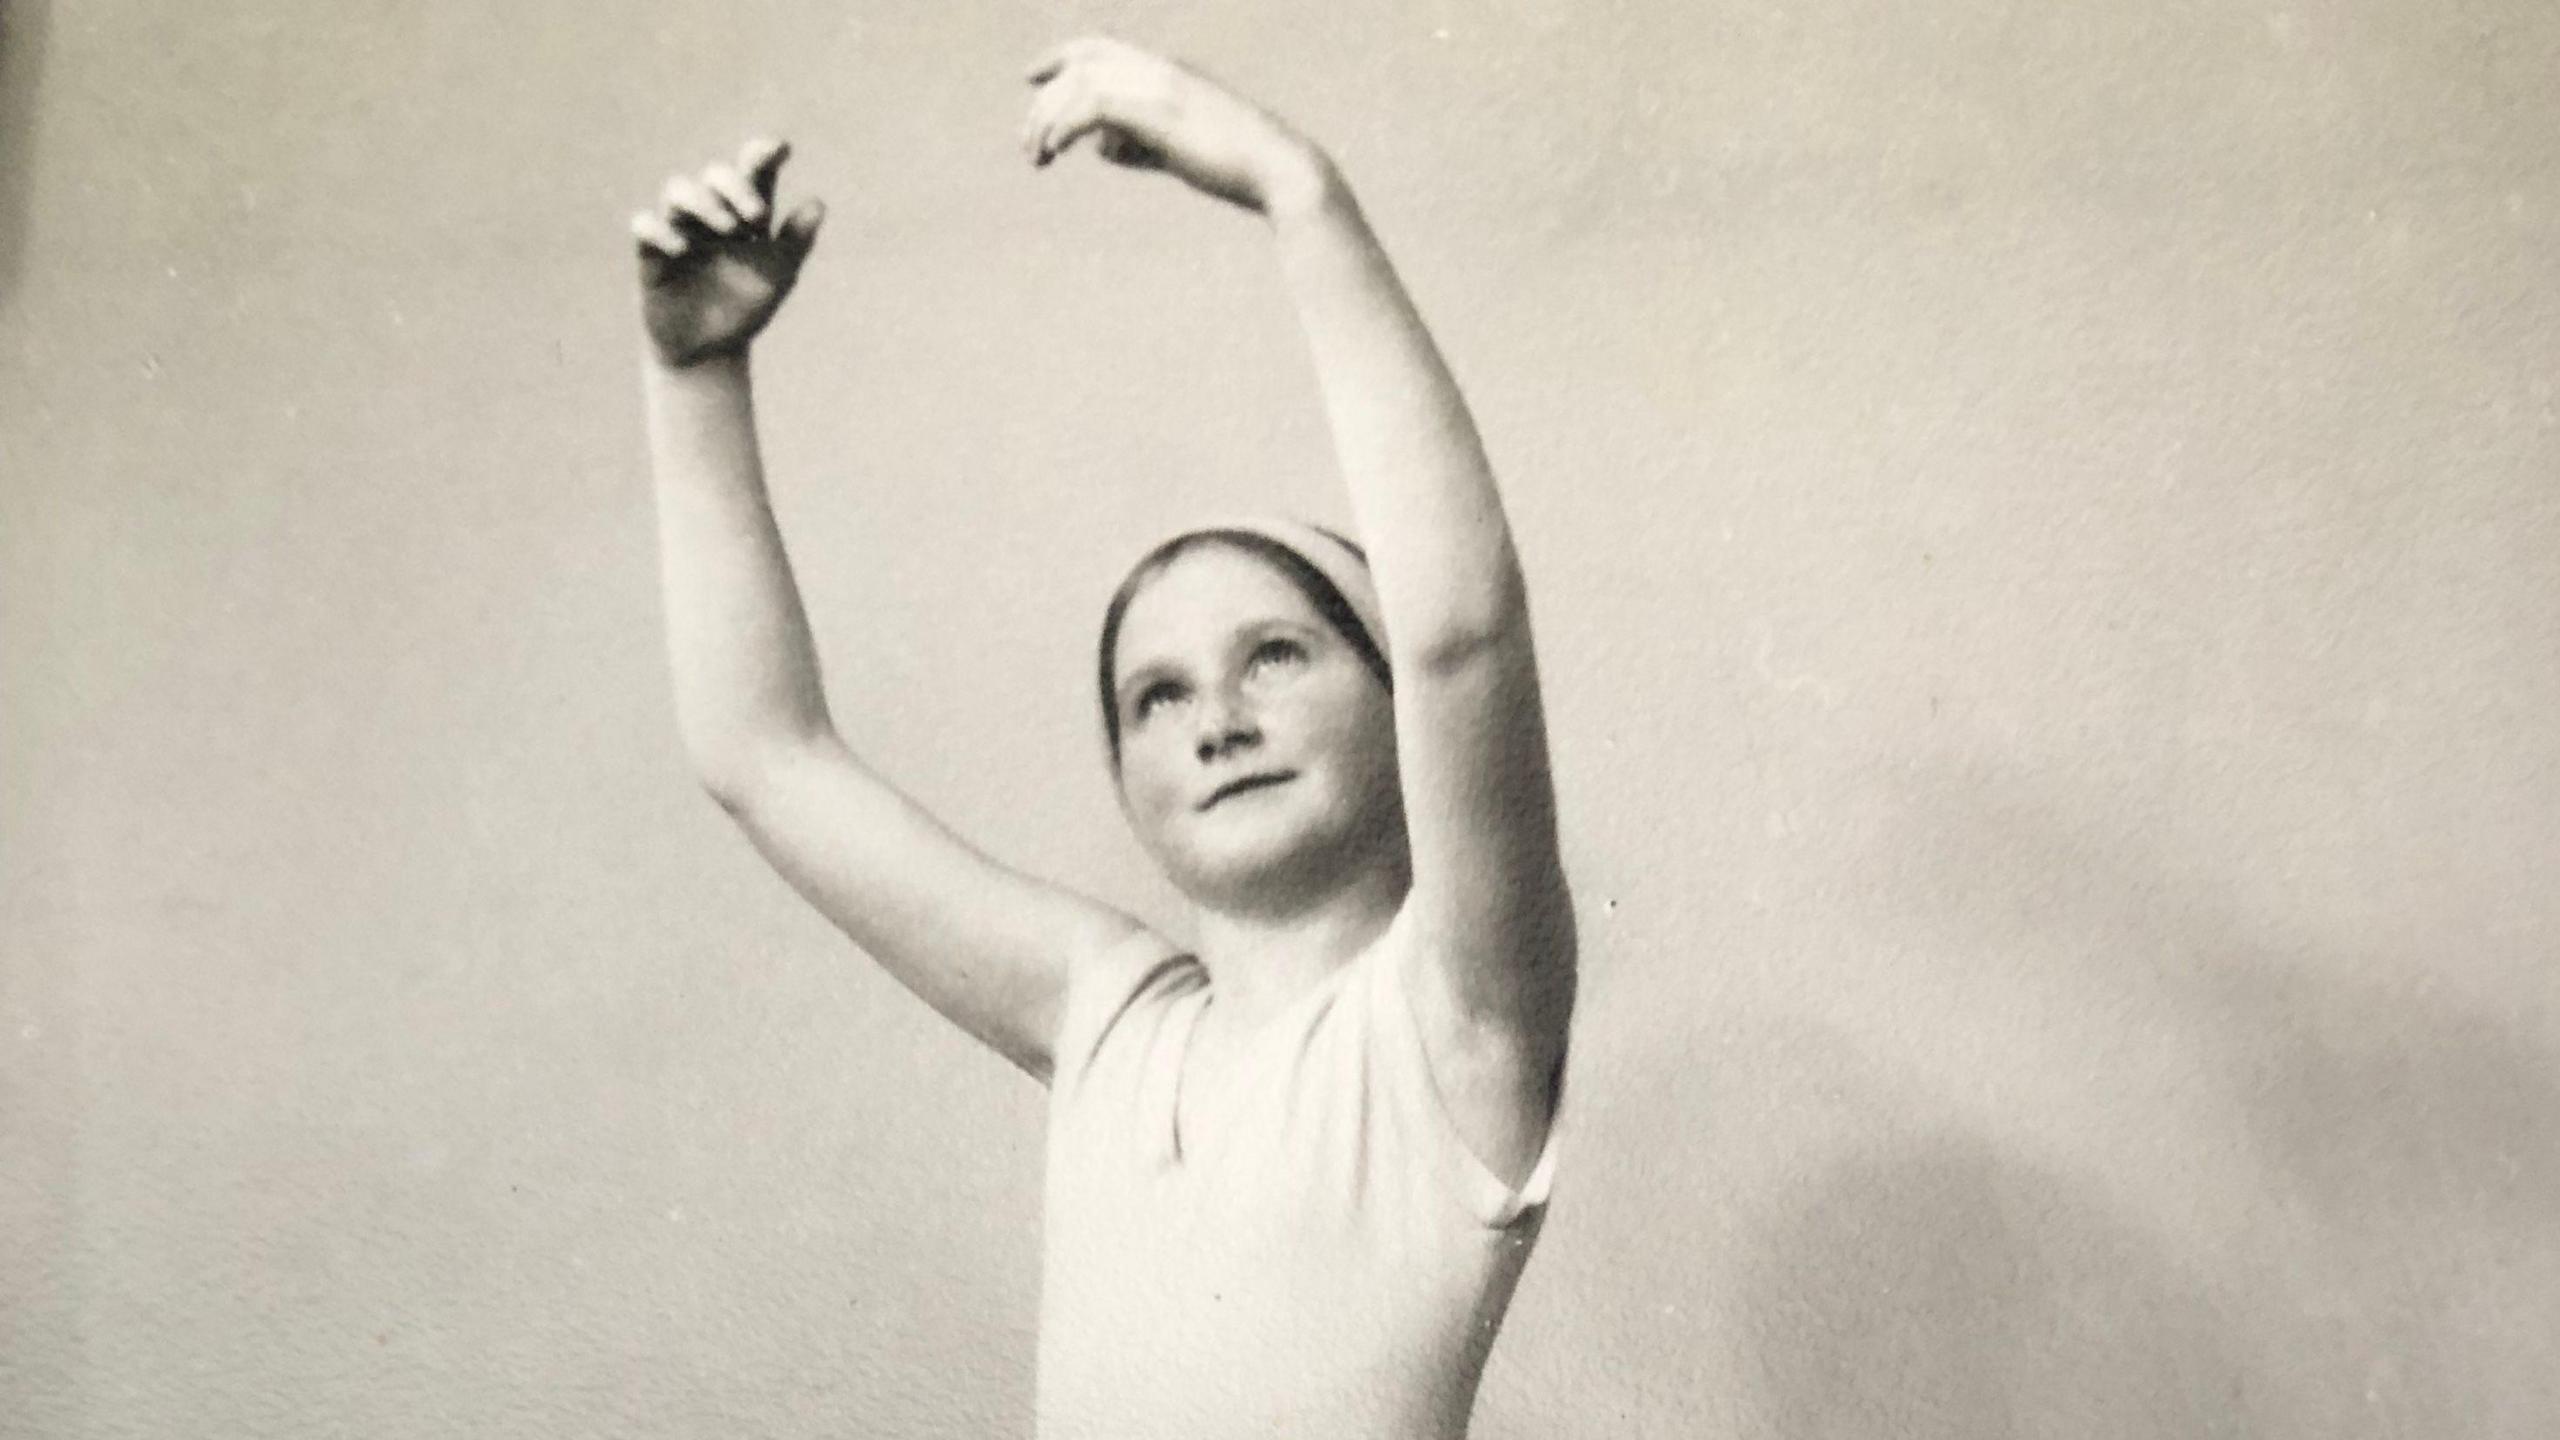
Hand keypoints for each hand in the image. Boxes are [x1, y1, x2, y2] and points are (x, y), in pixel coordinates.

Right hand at [633, 137, 825, 367]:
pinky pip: (645, 225)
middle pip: (715, 174)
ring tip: (729, 229)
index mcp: (745, 214)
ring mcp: (679, 229)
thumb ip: (796, 241)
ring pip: (678, 190)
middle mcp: (711, 214)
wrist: (711, 350)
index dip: (762, 153)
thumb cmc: (745, 306)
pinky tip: (683, 249)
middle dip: (736, 186)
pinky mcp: (652, 254)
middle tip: (758, 216)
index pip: (752, 171)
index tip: (781, 149)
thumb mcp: (778, 275)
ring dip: (705, 202)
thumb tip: (818, 204)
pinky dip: (661, 230)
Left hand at [1021, 37, 1333, 214]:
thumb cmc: (1236, 165)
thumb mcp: (1177, 148)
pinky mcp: (1156, 112)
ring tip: (1036, 158)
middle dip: (1044, 102)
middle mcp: (1158, 69)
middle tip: (1027, 145)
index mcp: (1166, 70)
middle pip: (1080, 65)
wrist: (1278, 169)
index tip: (1031, 78)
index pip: (1099, 46)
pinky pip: (1091, 106)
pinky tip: (1055, 152)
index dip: (1059, 56)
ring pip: (1079, 86)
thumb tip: (1101, 147)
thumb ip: (1137, 142)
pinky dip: (1063, 127)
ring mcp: (1158, 87)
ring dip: (1047, 121)